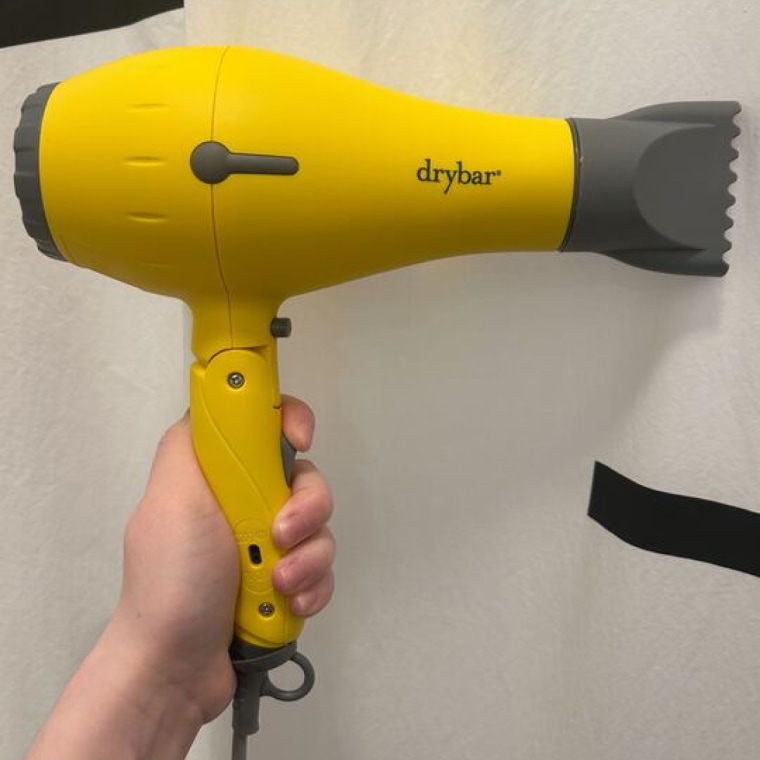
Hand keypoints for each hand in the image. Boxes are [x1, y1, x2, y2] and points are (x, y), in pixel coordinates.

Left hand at [110, 395, 334, 722]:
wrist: (177, 667)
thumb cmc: (172, 580)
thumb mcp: (172, 497)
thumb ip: (194, 442)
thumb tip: (221, 398)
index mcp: (215, 472)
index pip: (262, 423)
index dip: (289, 421)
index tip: (298, 439)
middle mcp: (243, 500)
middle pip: (304, 475)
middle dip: (306, 506)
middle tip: (280, 535)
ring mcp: (266, 542)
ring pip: (320, 525)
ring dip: (308, 557)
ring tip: (280, 585)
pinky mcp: (284, 578)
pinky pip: (322, 567)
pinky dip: (313, 585)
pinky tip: (291, 604)